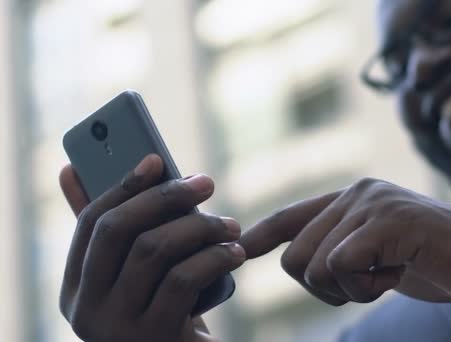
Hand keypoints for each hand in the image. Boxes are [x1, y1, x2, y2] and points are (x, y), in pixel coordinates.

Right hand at [59, 155, 244, 341]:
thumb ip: (113, 234)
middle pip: (117, 229)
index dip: (123, 186)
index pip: (90, 223)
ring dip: (200, 227)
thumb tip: (70, 169)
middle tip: (206, 183)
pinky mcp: (155, 338)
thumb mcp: (136, 277)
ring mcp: (117, 328)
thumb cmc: (165, 313)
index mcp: (76, 288)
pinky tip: (235, 253)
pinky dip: (214, 257)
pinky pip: (183, 279)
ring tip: (230, 226)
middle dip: (165, 197)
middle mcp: (86, 309)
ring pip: (154, 250)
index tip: (156, 160)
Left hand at [240, 178, 450, 306]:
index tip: (242, 250)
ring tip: (387, 276)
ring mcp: (373, 204)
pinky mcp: (390, 221)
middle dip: (324, 287)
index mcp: (352, 198)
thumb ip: (344, 249)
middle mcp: (357, 193)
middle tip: (367, 284)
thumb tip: (300, 261)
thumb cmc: (437, 262)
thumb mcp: (382, 255)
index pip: (292, 216)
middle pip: (295, 255)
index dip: (263, 235)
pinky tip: (397, 275)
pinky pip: (343, 266)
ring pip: (314, 264)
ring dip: (347, 289)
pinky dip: (366, 287)